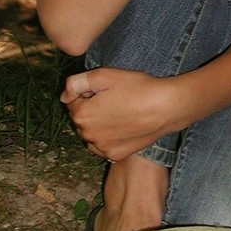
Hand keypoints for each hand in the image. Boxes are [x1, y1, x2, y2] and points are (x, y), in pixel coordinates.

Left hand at [61, 68, 183, 160]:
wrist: (166, 107)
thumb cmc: (136, 88)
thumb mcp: (103, 75)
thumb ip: (76, 83)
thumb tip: (64, 96)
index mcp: (82, 115)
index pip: (72, 102)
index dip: (87, 93)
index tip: (105, 90)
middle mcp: (88, 135)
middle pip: (82, 119)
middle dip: (91, 109)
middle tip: (114, 100)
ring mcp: (102, 148)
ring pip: (92, 134)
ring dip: (98, 125)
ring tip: (119, 114)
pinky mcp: (116, 155)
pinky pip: (103, 147)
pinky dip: (108, 138)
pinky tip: (123, 128)